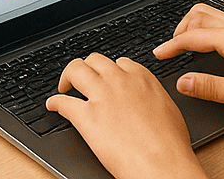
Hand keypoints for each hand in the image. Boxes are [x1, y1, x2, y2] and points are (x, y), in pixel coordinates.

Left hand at [47, 54, 204, 178]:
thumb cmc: (170, 145)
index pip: (120, 62)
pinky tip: (53, 106)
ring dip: (67, 77)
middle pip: (94, 60)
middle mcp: (119, 81)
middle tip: (82, 79)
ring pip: (75, 70)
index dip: (110, 70)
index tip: (106, 78)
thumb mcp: (168, 109)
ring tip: (64, 87)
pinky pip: (63, 102)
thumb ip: (152, 98)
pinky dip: (55, 102)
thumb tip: (147, 102)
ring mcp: (102, 96)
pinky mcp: (86, 116)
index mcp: (141, 78)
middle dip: (86, 68)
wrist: (161, 163)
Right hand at [158, 5, 223, 143]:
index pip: (193, 36)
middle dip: (178, 31)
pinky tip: (204, 43)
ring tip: (180, 45)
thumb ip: (210, 87)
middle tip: (167, 50)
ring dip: (192, 26)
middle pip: (199, 16)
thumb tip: (183, 82)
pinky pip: (222, 19)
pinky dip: (206, 27)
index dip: (172, 46)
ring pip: (211, 14)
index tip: (158, 55)